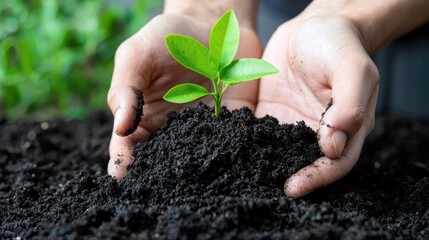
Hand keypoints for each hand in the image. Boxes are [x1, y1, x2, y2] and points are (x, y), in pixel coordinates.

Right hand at [107, 13, 260, 179]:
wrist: (212, 25)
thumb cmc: (167, 37)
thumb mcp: (137, 54)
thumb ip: (127, 88)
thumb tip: (122, 127)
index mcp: (143, 118)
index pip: (127, 148)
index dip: (123, 165)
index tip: (122, 180)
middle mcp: (172, 131)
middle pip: (162, 163)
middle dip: (160, 182)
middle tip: (160, 198)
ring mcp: (204, 131)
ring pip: (199, 161)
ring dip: (198, 179)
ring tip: (198, 194)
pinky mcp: (234, 122)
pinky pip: (234, 142)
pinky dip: (236, 157)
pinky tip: (237, 172)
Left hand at [256, 15, 378, 197]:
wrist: (313, 27)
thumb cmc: (338, 44)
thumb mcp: (351, 68)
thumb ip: (349, 104)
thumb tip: (335, 145)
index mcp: (347, 127)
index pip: (335, 163)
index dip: (317, 178)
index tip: (293, 187)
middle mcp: (319, 132)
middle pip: (306, 165)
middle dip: (288, 180)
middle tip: (262, 190)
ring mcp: (293, 125)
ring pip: (280, 154)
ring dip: (265, 167)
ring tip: (242, 178)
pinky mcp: (272, 116)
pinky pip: (259, 134)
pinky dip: (247, 144)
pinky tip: (230, 150)